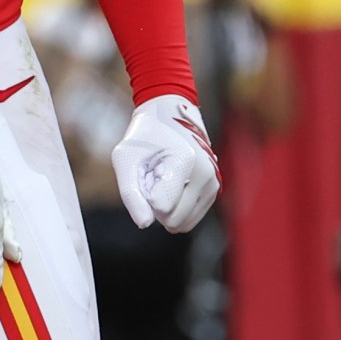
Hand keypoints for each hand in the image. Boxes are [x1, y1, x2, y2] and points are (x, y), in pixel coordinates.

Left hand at [111, 93, 221, 232]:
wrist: (169, 115)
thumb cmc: (144, 137)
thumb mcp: (126, 159)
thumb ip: (131, 194)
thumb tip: (144, 224)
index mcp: (185, 162)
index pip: (162, 207)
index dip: (146, 197)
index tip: (146, 173)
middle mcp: (205, 174)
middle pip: (173, 219)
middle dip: (156, 206)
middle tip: (153, 178)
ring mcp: (213, 183)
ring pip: (183, 224)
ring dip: (167, 209)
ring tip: (163, 181)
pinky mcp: (214, 190)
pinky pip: (190, 219)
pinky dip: (177, 209)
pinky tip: (173, 186)